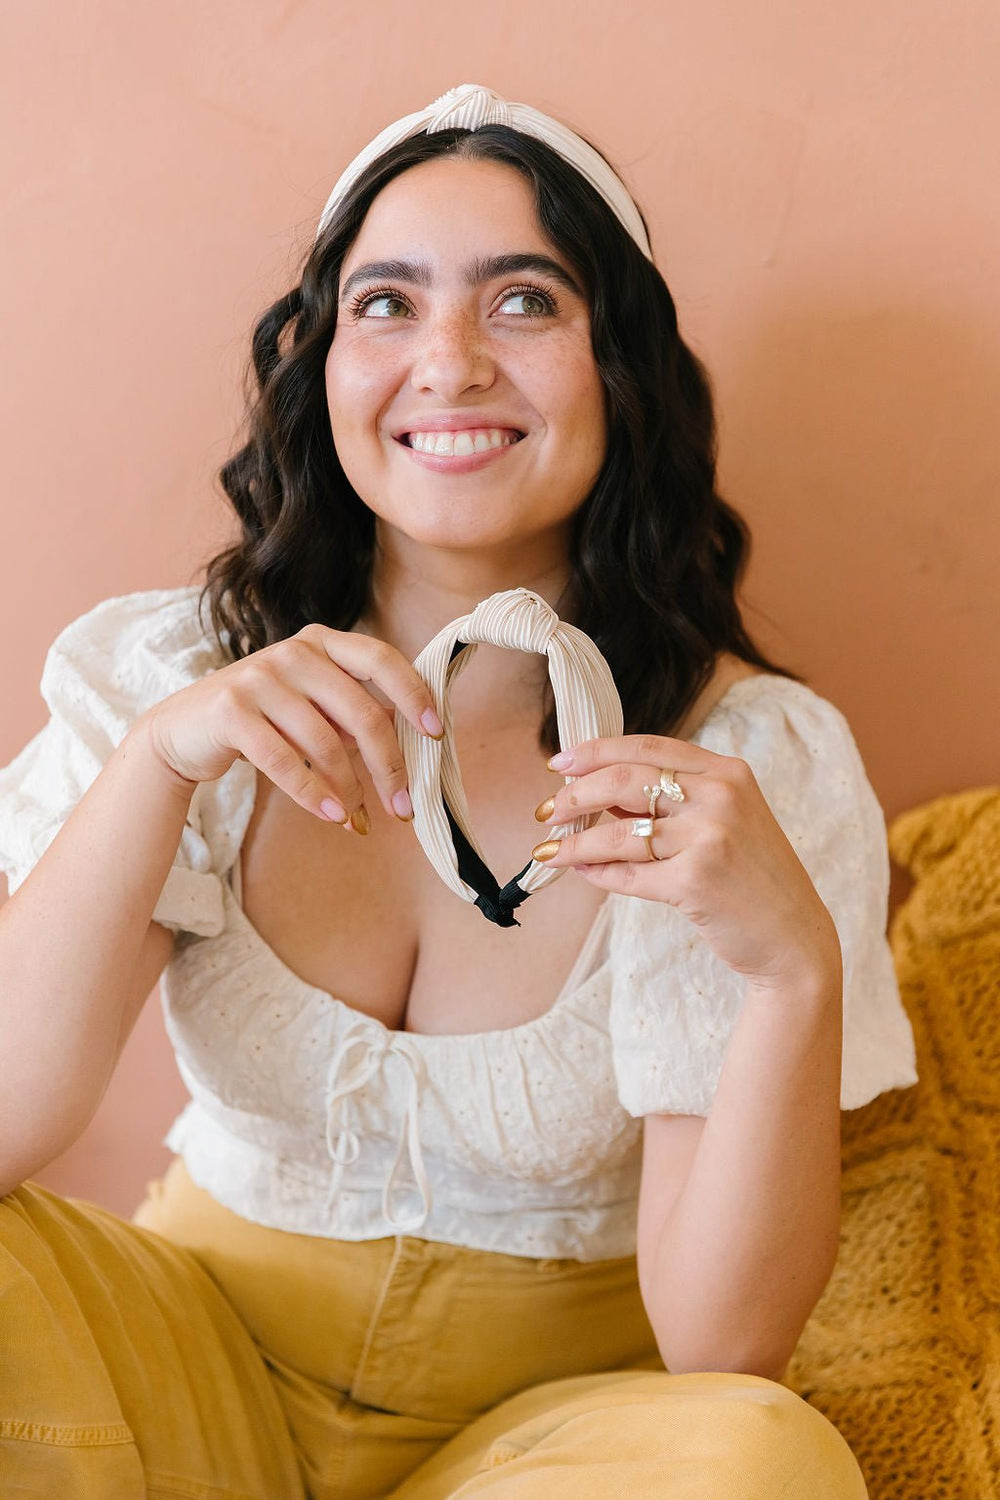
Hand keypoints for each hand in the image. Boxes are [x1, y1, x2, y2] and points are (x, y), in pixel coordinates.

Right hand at [137, 625, 443, 829]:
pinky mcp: (232, 709)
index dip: (413, 695)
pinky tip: (333, 816)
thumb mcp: (311, 704)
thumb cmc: (263, 721)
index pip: (381, 659)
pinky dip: (314, 793)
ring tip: (359, 818)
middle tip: (403, 806)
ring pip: (326, 742)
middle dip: (388, 765)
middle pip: (362, 712)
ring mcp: (260, 677)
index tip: (436, 732)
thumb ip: (353, 713)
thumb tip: (412, 747)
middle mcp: (294, 651)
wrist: (183, 729)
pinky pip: (285, 760)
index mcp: (321, 642)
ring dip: (350, 788)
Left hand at [531, 734, 840, 989]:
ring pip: (618, 832)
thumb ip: (676, 800)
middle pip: (624, 780)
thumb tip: (600, 792)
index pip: (647, 746)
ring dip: (575, 842)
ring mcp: (709, 837)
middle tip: (548, 811)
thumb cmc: (755, 880)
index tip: (560, 762)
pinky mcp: (695, 880)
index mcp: (728, 772)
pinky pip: (628, 873)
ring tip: (550, 850)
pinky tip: (582, 873)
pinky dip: (598, 874)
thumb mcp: (729, 820)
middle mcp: (721, 796)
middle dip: (575, 795)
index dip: (596, 751)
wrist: (795, 939)